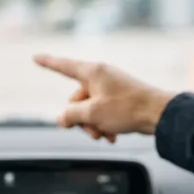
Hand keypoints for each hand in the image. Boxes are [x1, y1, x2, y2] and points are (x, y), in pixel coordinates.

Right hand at [34, 55, 174, 140]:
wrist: (159, 114)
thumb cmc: (127, 109)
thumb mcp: (92, 114)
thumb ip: (71, 115)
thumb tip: (62, 118)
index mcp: (92, 72)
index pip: (63, 66)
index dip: (47, 62)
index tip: (35, 56)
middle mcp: (100, 76)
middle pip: (76, 99)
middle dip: (81, 119)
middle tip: (93, 131)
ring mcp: (110, 87)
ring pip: (89, 109)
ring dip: (93, 125)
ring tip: (105, 136)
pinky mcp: (119, 98)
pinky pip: (103, 112)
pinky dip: (104, 124)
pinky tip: (112, 136)